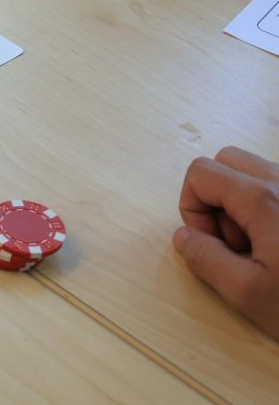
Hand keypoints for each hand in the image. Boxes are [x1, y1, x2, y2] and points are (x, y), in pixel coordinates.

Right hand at [174, 146, 278, 339]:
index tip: (210, 244)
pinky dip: (269, 209)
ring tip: (264, 248)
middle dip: (216, 197)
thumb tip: (185, 237)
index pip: (201, 173)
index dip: (191, 208)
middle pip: (228, 161)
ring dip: (244, 203)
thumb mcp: (249, 294)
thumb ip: (205, 259)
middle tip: (234, 242)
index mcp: (264, 200)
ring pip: (256, 173)